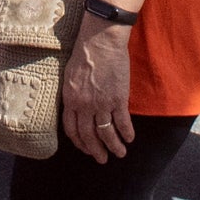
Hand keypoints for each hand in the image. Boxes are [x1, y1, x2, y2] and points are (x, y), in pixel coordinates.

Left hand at [63, 17, 136, 162]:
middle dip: (96, 151)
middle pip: (89, 136)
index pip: (72, 130)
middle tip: (102, 159)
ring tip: (120, 154)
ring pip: (106, 134)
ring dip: (114, 146)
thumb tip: (75, 106)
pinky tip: (130, 138)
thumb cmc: (84, 53)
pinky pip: (122, 122)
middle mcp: (84, 106)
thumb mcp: (70, 76)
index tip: (86, 148)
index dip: (79, 143)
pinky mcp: (118, 99)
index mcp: (70, 100)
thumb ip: (72, 94)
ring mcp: (101, 104)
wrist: (100, 41)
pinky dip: (127, 133)